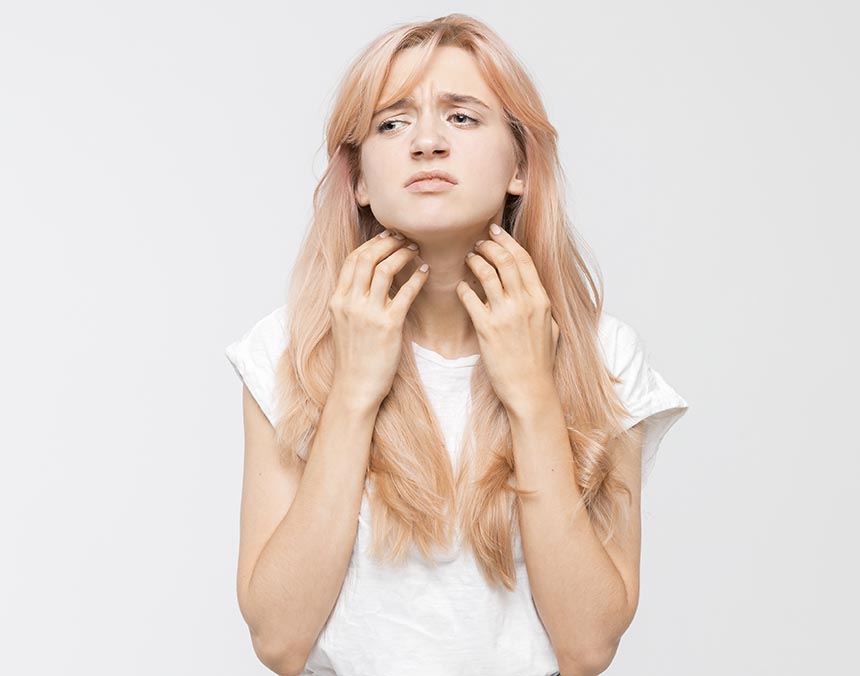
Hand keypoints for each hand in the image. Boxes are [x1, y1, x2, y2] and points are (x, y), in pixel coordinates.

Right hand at [329, 229, 428, 406]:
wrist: (355, 386)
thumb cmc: (353, 357)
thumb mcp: (343, 323)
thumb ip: (352, 300)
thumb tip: (368, 280)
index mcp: (337, 300)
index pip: (352, 260)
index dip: (371, 244)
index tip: (387, 237)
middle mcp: (350, 303)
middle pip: (368, 258)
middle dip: (388, 243)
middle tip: (404, 238)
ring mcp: (368, 313)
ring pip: (384, 270)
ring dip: (402, 255)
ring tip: (415, 250)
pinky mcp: (388, 326)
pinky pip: (405, 293)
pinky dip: (416, 278)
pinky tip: (425, 272)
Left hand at [456, 223, 558, 409]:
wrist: (530, 389)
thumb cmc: (539, 362)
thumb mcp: (550, 328)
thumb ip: (541, 306)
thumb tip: (534, 291)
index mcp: (541, 300)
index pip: (524, 260)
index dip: (507, 241)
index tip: (496, 232)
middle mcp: (525, 303)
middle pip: (505, 260)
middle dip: (489, 245)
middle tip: (478, 242)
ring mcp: (505, 315)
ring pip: (486, 274)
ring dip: (475, 261)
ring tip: (468, 258)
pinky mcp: (487, 329)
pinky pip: (470, 298)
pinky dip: (463, 288)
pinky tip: (460, 286)